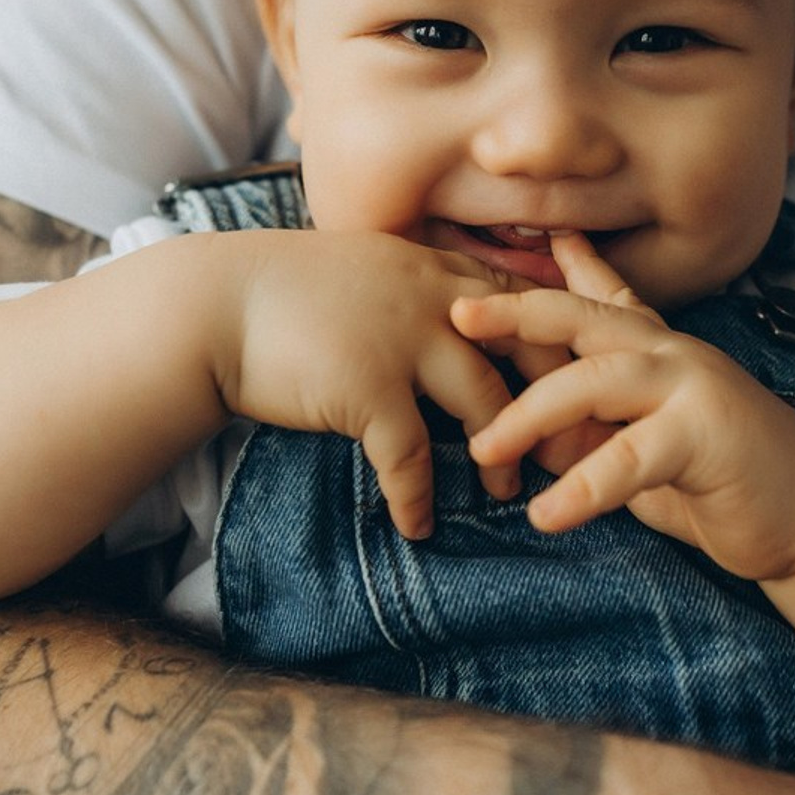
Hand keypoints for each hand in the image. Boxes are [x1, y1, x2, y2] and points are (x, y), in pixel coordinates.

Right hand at [211, 230, 566, 539]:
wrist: (212, 305)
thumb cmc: (285, 290)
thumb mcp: (365, 269)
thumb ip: (417, 286)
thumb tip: (456, 320)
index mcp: (435, 268)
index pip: (524, 301)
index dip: (559, 343)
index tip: (583, 381)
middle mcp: (433, 299)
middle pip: (528, 348)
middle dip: (559, 399)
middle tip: (576, 445)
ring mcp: (403, 342)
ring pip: (485, 403)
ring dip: (501, 455)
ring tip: (508, 492)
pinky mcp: (367, 389)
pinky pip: (410, 456)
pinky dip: (417, 497)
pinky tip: (419, 526)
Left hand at [456, 234, 794, 582]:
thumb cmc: (717, 475)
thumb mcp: (639, 440)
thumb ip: (587, 424)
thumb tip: (518, 430)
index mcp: (650, 346)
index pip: (584, 302)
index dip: (530, 283)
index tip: (473, 270)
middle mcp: (669, 351)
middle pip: (580, 318)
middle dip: (515, 313)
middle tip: (456, 317)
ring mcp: (691, 385)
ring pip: (596, 380)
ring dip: (533, 413)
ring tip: (484, 450)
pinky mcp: (707, 436)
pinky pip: (632, 457)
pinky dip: (585, 486)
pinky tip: (546, 514)